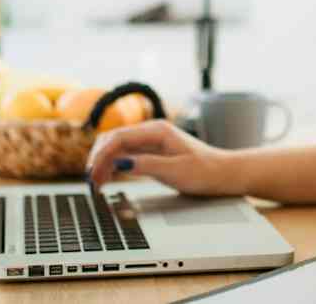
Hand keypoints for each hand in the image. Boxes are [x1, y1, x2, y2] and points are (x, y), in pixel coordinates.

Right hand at [84, 119, 236, 196]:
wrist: (224, 173)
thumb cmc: (205, 172)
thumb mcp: (176, 172)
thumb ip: (147, 166)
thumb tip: (121, 164)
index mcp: (157, 131)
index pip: (119, 138)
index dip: (101, 155)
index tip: (93, 174)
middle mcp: (151, 132)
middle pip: (114, 139)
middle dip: (98, 158)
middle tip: (91, 181)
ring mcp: (151, 141)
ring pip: (117, 147)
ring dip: (103, 162)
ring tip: (96, 183)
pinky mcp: (152, 151)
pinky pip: (126, 154)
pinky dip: (113, 165)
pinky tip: (107, 178)